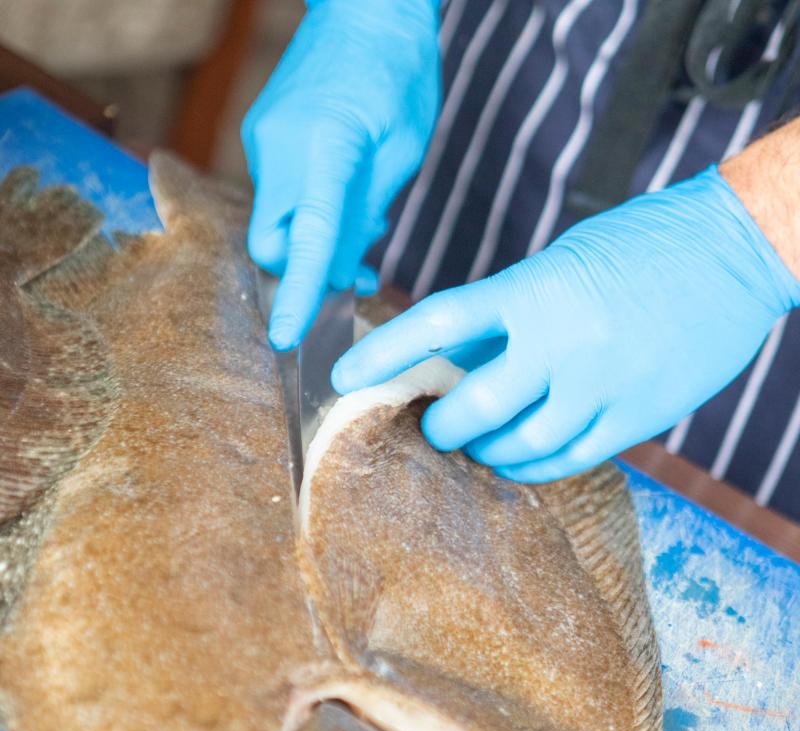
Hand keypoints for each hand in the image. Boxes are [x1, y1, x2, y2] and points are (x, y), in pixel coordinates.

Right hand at [242, 0, 439, 349]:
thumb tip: (342, 260)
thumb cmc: (399, 70)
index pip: (307, 239)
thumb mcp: (403, 149)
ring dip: (312, 240)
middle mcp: (278, 150)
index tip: (285, 337)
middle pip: (272, 244)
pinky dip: (306, 210)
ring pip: (276, 222)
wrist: (365, 5)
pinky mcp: (260, 135)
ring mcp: (261, 141)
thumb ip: (367, 210)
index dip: (297, 294)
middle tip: (357, 272)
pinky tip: (341, 193)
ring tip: (363, 222)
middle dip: (306, 272)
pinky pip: (277, 194)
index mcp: (324, 150)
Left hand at [332, 166, 799, 482]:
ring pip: (519, 445)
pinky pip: (569, 459)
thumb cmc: (640, 246)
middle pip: (472, 407)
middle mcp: (560, 342)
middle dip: (440, 426)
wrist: (735, 250)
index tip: (343, 376)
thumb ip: (507, 314)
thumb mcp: (559, 265)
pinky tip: (520, 458)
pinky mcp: (638, 416)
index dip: (383, 353)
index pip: (436, 323)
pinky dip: (533, 465)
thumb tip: (453, 355)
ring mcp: (600, 384)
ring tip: (480, 445)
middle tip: (433, 428)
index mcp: (533, 290)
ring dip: (485, 451)